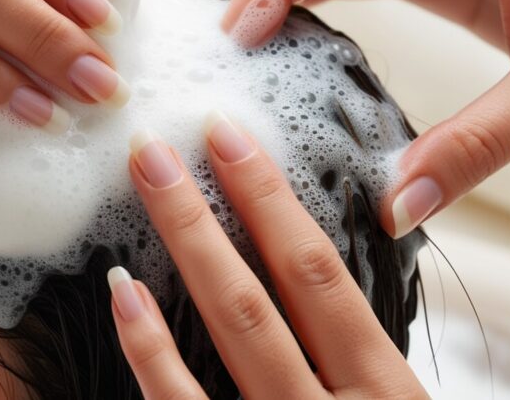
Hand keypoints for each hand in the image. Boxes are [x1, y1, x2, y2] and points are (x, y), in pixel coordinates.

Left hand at [107, 114, 426, 398]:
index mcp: (385, 388)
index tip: (226, 135)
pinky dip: (148, 345)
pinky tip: (124, 291)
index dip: (269, 198)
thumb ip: (359, 357)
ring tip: (145, 180)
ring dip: (184, 244)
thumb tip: (304, 267)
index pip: (318, 273)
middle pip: (265, 287)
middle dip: (208, 207)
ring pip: (233, 327)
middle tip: (158, 143)